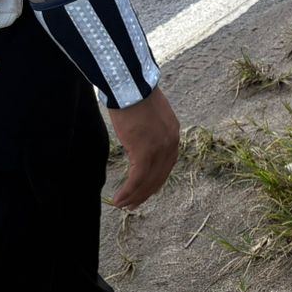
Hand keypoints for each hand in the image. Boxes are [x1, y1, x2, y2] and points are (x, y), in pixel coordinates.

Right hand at [108, 86, 178, 209]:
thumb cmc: (136, 97)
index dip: (156, 181)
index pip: (167, 165)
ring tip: (123, 205)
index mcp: (173, 134)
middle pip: (159, 176)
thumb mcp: (151, 117)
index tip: (146, 191)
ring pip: (148, 181)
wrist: (131, 86)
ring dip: (135, 196)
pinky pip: (137, 178)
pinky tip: (118, 198)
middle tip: (133, 205)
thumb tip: (142, 144)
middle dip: (146, 193)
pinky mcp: (144, 151)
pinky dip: (128, 191)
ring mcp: (159, 148)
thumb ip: (152, 132)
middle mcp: (170, 143)